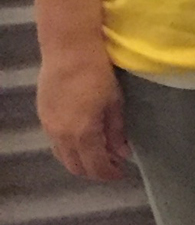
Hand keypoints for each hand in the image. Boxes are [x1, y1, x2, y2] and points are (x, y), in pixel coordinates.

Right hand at [39, 44, 129, 181]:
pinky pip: (55, 143)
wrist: (68, 50)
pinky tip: (82, 140)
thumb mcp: (114, 102)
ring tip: (98, 154)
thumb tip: (122, 153)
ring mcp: (49, 127)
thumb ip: (116, 131)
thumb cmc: (97, 73)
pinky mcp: (42, 116)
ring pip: (62, 157)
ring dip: (80, 161)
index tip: (121, 172)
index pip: (95, 166)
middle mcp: (62, 136)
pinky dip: (69, 149)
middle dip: (94, 172)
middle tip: (111, 166)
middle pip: (76, 167)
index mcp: (83, 133)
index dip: (109, 174)